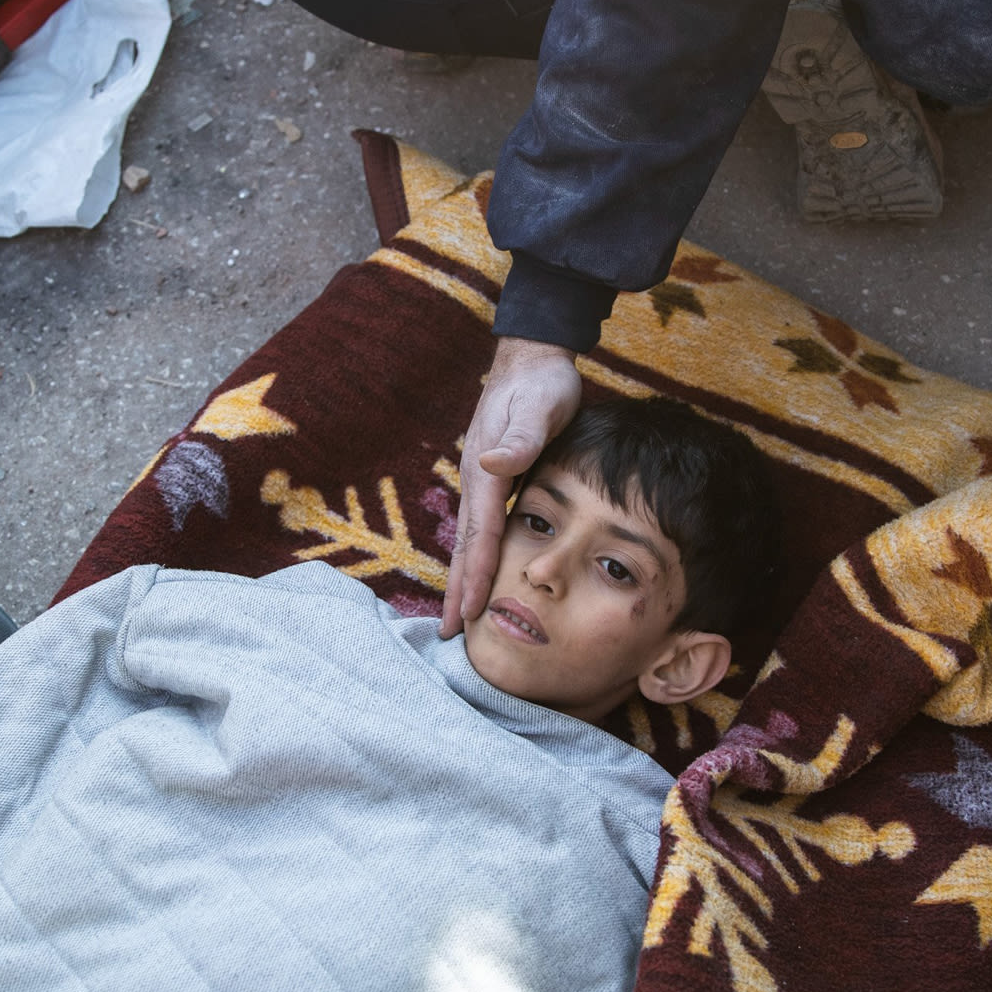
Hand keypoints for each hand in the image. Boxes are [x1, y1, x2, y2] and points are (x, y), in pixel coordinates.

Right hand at [440, 337, 581, 635]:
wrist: (532, 358)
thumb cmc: (541, 384)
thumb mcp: (538, 406)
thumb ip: (520, 438)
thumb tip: (494, 465)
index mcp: (486, 472)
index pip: (481, 534)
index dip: (477, 574)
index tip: (473, 611)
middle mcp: (478, 480)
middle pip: (464, 546)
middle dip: (457, 590)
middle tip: (450, 634)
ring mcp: (482, 481)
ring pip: (468, 540)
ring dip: (462, 578)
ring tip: (458, 615)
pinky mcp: (492, 480)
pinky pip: (480, 528)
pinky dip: (474, 557)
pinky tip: (476, 573)